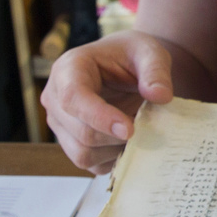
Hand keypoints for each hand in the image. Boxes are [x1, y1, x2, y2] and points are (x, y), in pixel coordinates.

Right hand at [41, 30, 174, 173]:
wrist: (127, 68)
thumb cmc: (133, 56)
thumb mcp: (150, 53)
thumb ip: (156, 72)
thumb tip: (160, 96)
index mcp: (69, 69)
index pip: (73, 98)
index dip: (100, 117)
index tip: (130, 129)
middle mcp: (55, 99)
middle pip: (80, 132)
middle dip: (116, 136)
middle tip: (147, 125)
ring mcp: (61, 125)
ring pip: (83, 153)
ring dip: (117, 149)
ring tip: (139, 129)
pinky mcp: (72, 144)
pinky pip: (92, 164)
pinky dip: (114, 158)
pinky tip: (129, 140)